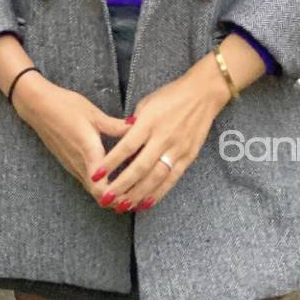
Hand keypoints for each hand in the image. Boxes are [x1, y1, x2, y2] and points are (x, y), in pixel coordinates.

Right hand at [12, 72, 133, 197]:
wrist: (37, 106)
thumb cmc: (65, 106)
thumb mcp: (93, 113)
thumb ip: (115, 125)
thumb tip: (138, 126)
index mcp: (88, 152)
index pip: (101, 188)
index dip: (117, 196)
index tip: (134, 195)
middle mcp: (78, 163)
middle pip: (97, 194)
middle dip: (116, 199)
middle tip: (136, 196)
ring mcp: (72, 164)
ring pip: (90, 189)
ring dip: (107, 193)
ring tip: (127, 190)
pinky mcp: (68, 161)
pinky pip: (85, 180)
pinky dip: (98, 185)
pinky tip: (110, 178)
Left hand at [91, 59, 233, 211]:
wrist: (203, 94)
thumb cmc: (171, 95)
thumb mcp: (147, 103)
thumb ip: (134, 124)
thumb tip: (121, 140)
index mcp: (149, 122)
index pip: (127, 146)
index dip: (111, 162)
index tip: (96, 175)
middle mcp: (163, 137)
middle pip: (140, 167)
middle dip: (121, 185)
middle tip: (106, 198)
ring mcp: (177, 149)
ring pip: (156, 177)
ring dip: (138, 194)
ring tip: (123, 206)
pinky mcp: (188, 156)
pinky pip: (172, 179)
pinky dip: (159, 192)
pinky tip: (147, 202)